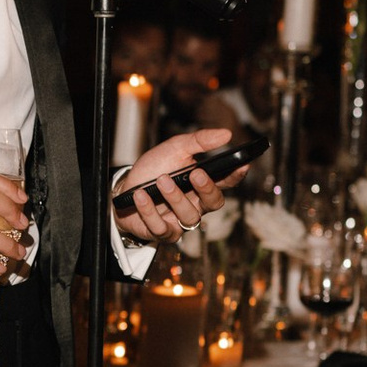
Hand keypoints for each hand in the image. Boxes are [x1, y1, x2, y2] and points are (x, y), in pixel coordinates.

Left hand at [116, 127, 242, 243]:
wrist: (124, 188)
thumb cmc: (153, 169)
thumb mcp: (174, 149)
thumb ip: (199, 141)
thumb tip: (226, 134)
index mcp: (203, 183)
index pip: (227, 181)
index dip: (237, 175)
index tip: (242, 164)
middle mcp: (196, 204)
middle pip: (214, 202)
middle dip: (207, 188)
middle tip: (196, 174)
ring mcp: (180, 221)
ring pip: (189, 216)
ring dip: (175, 198)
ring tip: (161, 180)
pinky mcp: (163, 233)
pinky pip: (161, 228)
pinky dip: (149, 211)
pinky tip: (141, 196)